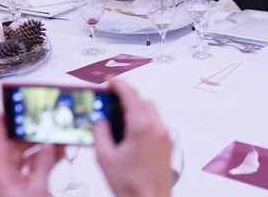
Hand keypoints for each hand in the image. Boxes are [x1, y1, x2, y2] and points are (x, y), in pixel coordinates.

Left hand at [0, 110, 64, 196]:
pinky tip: (60, 152)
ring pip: (29, 155)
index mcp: (3, 176)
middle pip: (15, 147)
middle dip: (29, 134)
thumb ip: (44, 165)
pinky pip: (38, 165)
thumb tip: (48, 144)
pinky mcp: (31, 184)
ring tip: (55, 137)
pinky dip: (49, 158)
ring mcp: (20, 179)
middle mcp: (9, 176)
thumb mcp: (37, 189)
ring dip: (43, 147)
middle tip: (37, 120)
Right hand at [94, 79, 172, 196]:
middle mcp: (157, 128)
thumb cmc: (132, 186)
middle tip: (110, 99)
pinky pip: (155, 123)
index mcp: (142, 127)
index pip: (130, 95)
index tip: (110, 80)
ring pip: (151, 111)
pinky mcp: (168, 145)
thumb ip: (100, 133)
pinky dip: (143, 120)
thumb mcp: (105, 157)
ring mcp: (165, 136)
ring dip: (136, 108)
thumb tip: (100, 121)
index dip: (118, 84)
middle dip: (127, 96)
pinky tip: (130, 132)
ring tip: (118, 117)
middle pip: (142, 100)